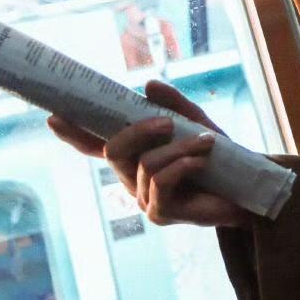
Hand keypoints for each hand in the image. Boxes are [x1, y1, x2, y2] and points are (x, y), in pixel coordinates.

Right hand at [46, 79, 249, 228]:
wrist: (245, 190)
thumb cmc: (217, 158)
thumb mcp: (196, 123)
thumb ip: (174, 104)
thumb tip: (147, 86)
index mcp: (136, 154)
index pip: (97, 144)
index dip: (74, 132)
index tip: (54, 116)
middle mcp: (132, 177)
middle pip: (114, 149)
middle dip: (139, 131)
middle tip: (167, 123)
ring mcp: (143, 197)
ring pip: (145, 164)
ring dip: (178, 149)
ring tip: (206, 144)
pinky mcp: (159, 214)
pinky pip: (162, 182)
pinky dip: (184, 165)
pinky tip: (202, 161)